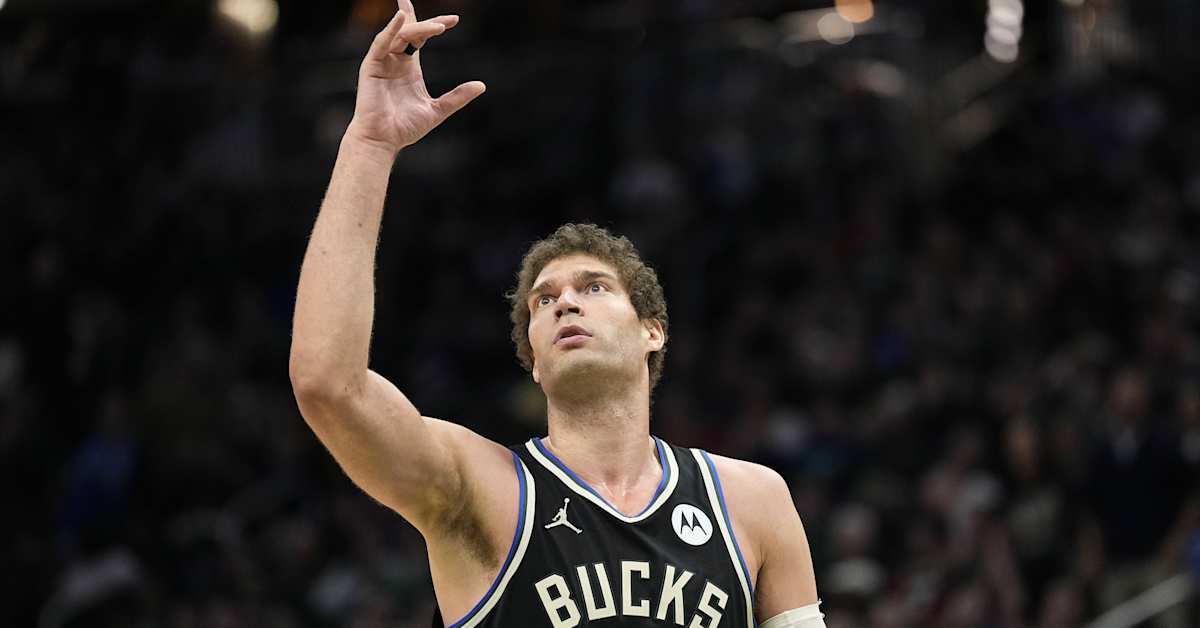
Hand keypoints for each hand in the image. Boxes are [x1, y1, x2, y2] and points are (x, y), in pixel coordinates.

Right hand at [346, 8, 485, 155]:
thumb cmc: (405, 128)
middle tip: (449, 20)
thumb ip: (457, 97)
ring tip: (440, 28)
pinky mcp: (371, 66)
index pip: (421, 37)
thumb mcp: (438, 110)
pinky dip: (390, 29)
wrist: (385, 140)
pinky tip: (402, 17)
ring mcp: (382, 61)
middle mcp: (395, 60)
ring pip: (400, 35)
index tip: (455, 20)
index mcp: (409, 67)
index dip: (435, 25)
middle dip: (427, 21)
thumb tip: (482, 85)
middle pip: (410, 31)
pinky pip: (381, 42)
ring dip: (419, 27)